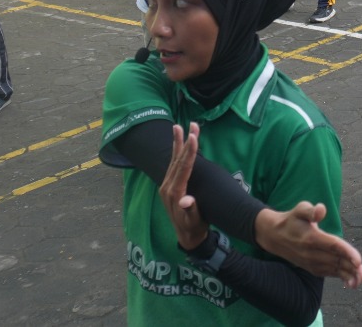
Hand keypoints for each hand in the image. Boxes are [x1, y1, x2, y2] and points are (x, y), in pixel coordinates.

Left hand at [158, 122, 209, 250]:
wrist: (187, 237)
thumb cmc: (194, 228)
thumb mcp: (194, 221)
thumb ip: (190, 211)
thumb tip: (187, 201)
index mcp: (175, 193)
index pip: (183, 168)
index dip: (189, 152)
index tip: (194, 137)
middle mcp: (168, 186)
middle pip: (177, 160)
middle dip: (184, 141)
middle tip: (190, 125)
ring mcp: (167, 186)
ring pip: (173, 160)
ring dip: (177, 143)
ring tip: (179, 127)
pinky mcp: (169, 186)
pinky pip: (173, 165)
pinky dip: (176, 153)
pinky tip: (178, 145)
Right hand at [253, 203, 361, 286]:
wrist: (275, 236)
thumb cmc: (292, 220)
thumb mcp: (299, 209)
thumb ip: (311, 210)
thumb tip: (321, 209)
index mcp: (312, 237)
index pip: (332, 246)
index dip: (346, 252)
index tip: (359, 261)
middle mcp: (312, 252)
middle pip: (335, 260)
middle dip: (351, 268)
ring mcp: (311, 262)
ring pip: (333, 269)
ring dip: (348, 275)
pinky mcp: (311, 267)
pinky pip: (328, 273)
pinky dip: (340, 277)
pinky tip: (352, 282)